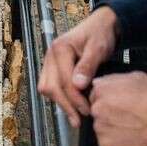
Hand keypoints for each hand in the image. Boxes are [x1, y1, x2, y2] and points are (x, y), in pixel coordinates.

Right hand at [38, 7, 118, 126]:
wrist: (100, 25)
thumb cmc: (100, 34)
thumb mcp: (98, 48)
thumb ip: (88, 65)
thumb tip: (78, 85)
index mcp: (59, 49)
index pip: (63, 80)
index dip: (74, 98)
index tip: (87, 110)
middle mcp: (50, 56)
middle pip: (50, 87)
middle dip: (65, 105)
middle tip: (79, 119)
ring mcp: (49, 62)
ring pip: (46, 88)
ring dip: (60, 103)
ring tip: (76, 116)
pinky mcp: (52, 68)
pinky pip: (50, 86)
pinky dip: (59, 97)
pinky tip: (72, 106)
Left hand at [90, 72, 146, 145]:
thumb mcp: (137, 77)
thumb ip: (115, 79)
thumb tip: (106, 82)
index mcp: (102, 90)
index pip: (96, 95)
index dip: (109, 101)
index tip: (118, 106)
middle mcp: (97, 109)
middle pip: (98, 113)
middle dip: (110, 116)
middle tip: (128, 118)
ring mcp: (101, 129)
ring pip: (103, 130)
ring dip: (113, 130)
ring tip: (132, 128)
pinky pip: (108, 145)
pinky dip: (118, 145)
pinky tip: (131, 139)